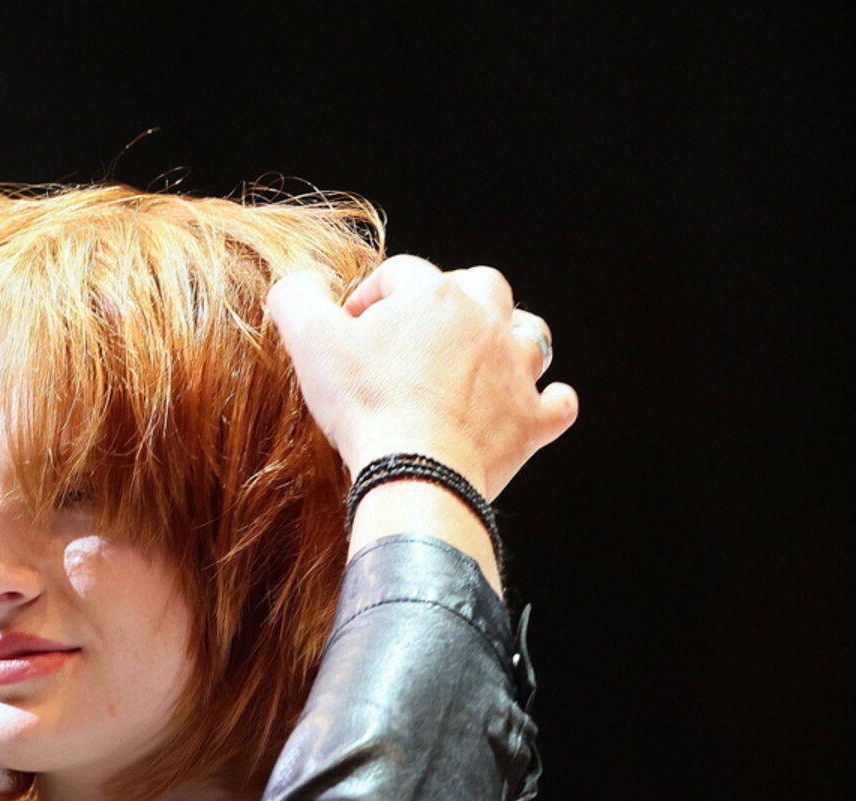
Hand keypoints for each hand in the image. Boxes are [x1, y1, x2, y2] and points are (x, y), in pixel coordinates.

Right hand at [266, 255, 577, 497]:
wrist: (415, 472)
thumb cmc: (366, 405)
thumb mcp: (310, 341)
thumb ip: (298, 298)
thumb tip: (301, 282)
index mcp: (432, 296)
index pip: (401, 273)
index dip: (371, 295)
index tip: (351, 328)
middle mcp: (485, 322)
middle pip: (480, 286)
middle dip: (453, 299)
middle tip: (420, 332)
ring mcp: (515, 372)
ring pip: (529, 335)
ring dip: (508, 341)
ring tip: (481, 358)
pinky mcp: (530, 421)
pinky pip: (557, 404)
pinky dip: (548, 402)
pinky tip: (532, 406)